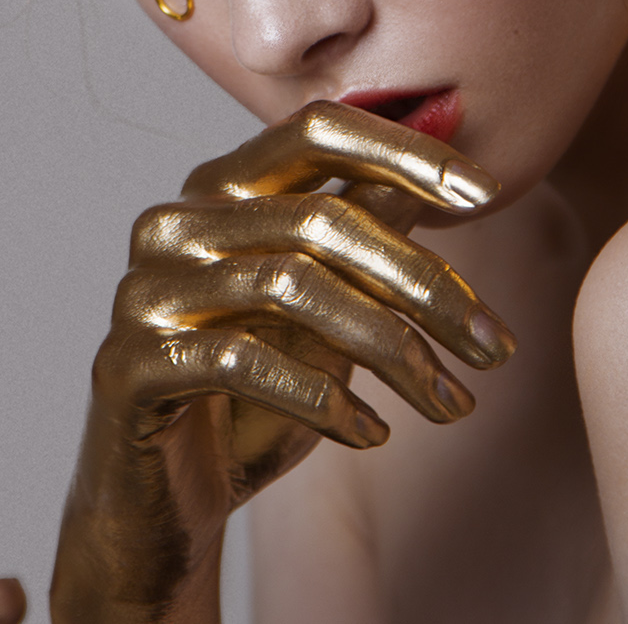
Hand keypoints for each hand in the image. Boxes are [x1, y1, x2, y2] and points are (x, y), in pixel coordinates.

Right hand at [50, 101, 514, 623]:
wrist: (161, 504)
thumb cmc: (253, 393)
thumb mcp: (329, 303)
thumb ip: (371, 219)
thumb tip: (446, 124)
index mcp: (221, 187)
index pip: (316, 128)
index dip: (404, 150)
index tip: (487, 191)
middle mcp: (177, 222)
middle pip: (319, 217)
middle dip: (422, 281)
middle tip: (496, 346)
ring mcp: (147, 289)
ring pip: (289, 285)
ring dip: (390, 348)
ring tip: (451, 403)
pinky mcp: (131, 363)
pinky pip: (240, 361)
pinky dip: (322, 398)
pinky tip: (374, 433)